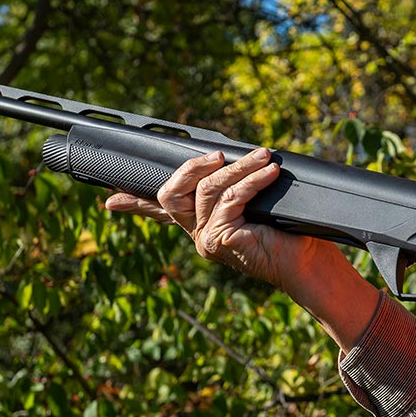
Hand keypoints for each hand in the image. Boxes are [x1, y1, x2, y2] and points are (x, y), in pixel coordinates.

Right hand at [102, 147, 338, 292]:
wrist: (307, 262)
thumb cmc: (288, 233)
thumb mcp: (257, 202)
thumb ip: (236, 184)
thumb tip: (240, 154)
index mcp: (201, 224)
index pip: (160, 212)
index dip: (133, 204)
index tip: (108, 199)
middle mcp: (197, 233)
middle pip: (170, 195)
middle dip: (191, 168)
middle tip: (219, 155)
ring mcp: (206, 239)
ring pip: (206, 190)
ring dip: (238, 168)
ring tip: (264, 158)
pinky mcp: (221, 240)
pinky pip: (230, 199)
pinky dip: (251, 181)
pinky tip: (269, 174)